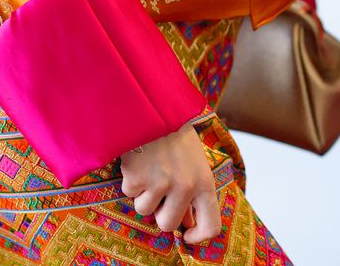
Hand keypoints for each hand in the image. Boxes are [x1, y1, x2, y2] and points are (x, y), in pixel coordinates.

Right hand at [120, 121, 220, 244]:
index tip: (186, 236)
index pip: (210, 225)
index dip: (198, 237)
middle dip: (159, 211)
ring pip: (144, 209)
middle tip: (158, 186)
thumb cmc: (174, 131)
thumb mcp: (194, 159)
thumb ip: (193, 189)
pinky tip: (137, 157)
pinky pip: (129, 191)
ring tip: (148, 165)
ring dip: (142, 192)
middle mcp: (185, 186)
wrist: (152, 102)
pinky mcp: (137, 176)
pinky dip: (130, 178)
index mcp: (204, 181)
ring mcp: (160, 183)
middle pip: (168, 224)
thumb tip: (186, 224)